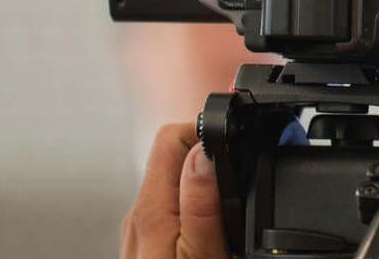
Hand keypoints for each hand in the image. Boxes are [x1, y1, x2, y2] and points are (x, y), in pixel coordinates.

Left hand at [121, 123, 229, 258]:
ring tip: (229, 205)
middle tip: (237, 179)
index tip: (233, 147)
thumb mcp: (203, 255)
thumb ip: (201, 205)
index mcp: (152, 211)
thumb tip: (205, 152)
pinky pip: (173, 202)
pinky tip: (213, 224)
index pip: (171, 137)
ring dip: (206, 180)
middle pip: (174, 154)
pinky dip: (197, 202)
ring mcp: (143, 228)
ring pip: (175, 179)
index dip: (206, 132)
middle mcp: (141, 214)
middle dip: (210, 156)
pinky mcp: (149, 239)